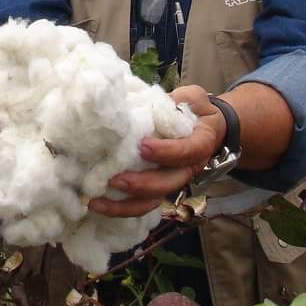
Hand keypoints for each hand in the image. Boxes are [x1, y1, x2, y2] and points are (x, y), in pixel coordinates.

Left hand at [87, 85, 226, 217]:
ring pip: (154, 200)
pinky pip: (143, 203)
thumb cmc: (195, 109)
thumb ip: (174, 101)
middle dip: (141, 184)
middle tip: (115, 179)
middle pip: (168, 184)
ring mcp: (173, 181)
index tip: (143, 146)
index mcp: (200, 144)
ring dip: (125, 205)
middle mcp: (188, 168)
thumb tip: (145, 102)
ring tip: (98, 201)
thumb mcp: (191, 98)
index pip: (186, 151)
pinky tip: (98, 204)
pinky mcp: (159, 188)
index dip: (166, 152)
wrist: (207, 126)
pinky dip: (121, 208)